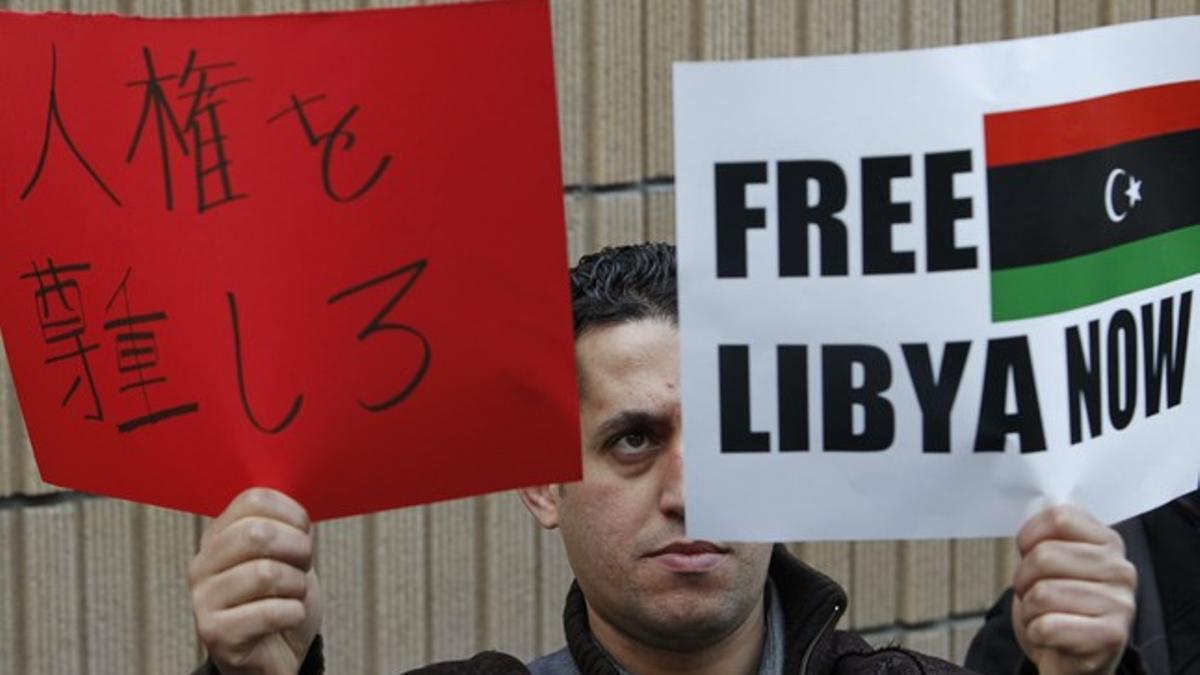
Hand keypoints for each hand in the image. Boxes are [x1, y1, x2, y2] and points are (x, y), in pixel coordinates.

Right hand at [189, 488, 321, 674]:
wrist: (273, 657)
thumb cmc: (282, 600)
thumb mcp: (284, 555)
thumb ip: (281, 525)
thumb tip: (291, 496)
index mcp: (218, 537)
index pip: (254, 500)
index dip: (292, 513)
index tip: (304, 533)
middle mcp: (202, 565)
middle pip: (258, 534)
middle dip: (297, 549)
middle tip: (303, 566)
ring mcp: (203, 600)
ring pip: (266, 574)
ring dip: (297, 585)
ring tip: (294, 595)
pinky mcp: (214, 633)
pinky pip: (269, 612)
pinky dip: (294, 614)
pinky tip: (288, 618)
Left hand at [1010, 504, 1135, 674]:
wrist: (1073, 655)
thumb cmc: (1059, 603)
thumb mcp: (1054, 561)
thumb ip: (1048, 533)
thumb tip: (1035, 504)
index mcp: (1107, 542)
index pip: (1059, 516)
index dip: (1029, 535)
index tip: (1027, 551)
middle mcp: (1121, 569)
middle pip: (1044, 556)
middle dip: (1022, 578)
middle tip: (1031, 592)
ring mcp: (1121, 604)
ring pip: (1042, 593)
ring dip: (1028, 609)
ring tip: (1042, 614)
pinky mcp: (1111, 637)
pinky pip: (1048, 626)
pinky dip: (1035, 631)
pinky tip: (1049, 634)